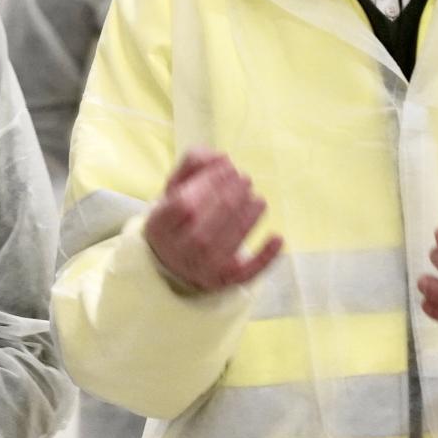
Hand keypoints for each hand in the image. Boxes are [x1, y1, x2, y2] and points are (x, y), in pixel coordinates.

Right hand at [143, 148, 283, 292]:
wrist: (173, 260)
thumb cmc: (178, 216)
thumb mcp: (175, 187)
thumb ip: (193, 164)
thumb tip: (221, 157)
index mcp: (161, 225)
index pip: (185, 203)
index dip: (210, 182)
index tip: (229, 167)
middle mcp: (179, 250)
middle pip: (208, 221)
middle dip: (233, 195)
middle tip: (245, 179)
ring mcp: (203, 268)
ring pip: (230, 241)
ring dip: (250, 216)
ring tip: (257, 199)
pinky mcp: (225, 280)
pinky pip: (248, 271)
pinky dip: (266, 256)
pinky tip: (277, 237)